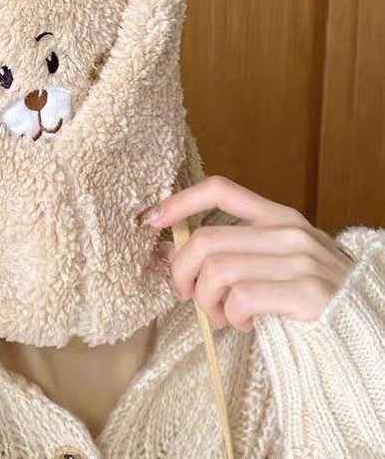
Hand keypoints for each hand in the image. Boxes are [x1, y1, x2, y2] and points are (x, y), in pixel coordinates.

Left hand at [139, 175, 354, 331]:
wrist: (370, 324)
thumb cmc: (312, 293)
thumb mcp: (274, 259)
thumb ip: (230, 250)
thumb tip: (170, 251)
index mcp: (278, 216)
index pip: (220, 189)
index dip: (180, 201)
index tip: (151, 219)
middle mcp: (288, 232)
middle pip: (205, 241)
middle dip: (181, 273)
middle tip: (187, 296)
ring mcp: (299, 260)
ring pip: (217, 272)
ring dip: (206, 303)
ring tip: (221, 316)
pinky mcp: (306, 294)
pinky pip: (241, 299)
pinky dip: (232, 316)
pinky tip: (244, 323)